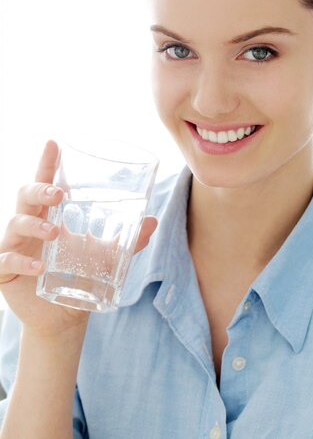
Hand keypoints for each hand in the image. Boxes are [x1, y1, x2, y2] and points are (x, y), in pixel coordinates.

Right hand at [0, 140, 157, 338]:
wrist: (63, 314)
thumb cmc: (79, 274)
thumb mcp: (106, 255)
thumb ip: (128, 240)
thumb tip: (152, 221)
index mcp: (50, 214)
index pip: (45, 182)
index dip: (47, 162)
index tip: (54, 143)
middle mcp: (29, 224)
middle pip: (25, 195)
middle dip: (39, 190)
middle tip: (58, 194)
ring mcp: (14, 246)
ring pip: (14, 224)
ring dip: (33, 225)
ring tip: (54, 232)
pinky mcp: (4, 271)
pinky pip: (5, 261)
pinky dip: (21, 262)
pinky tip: (38, 266)